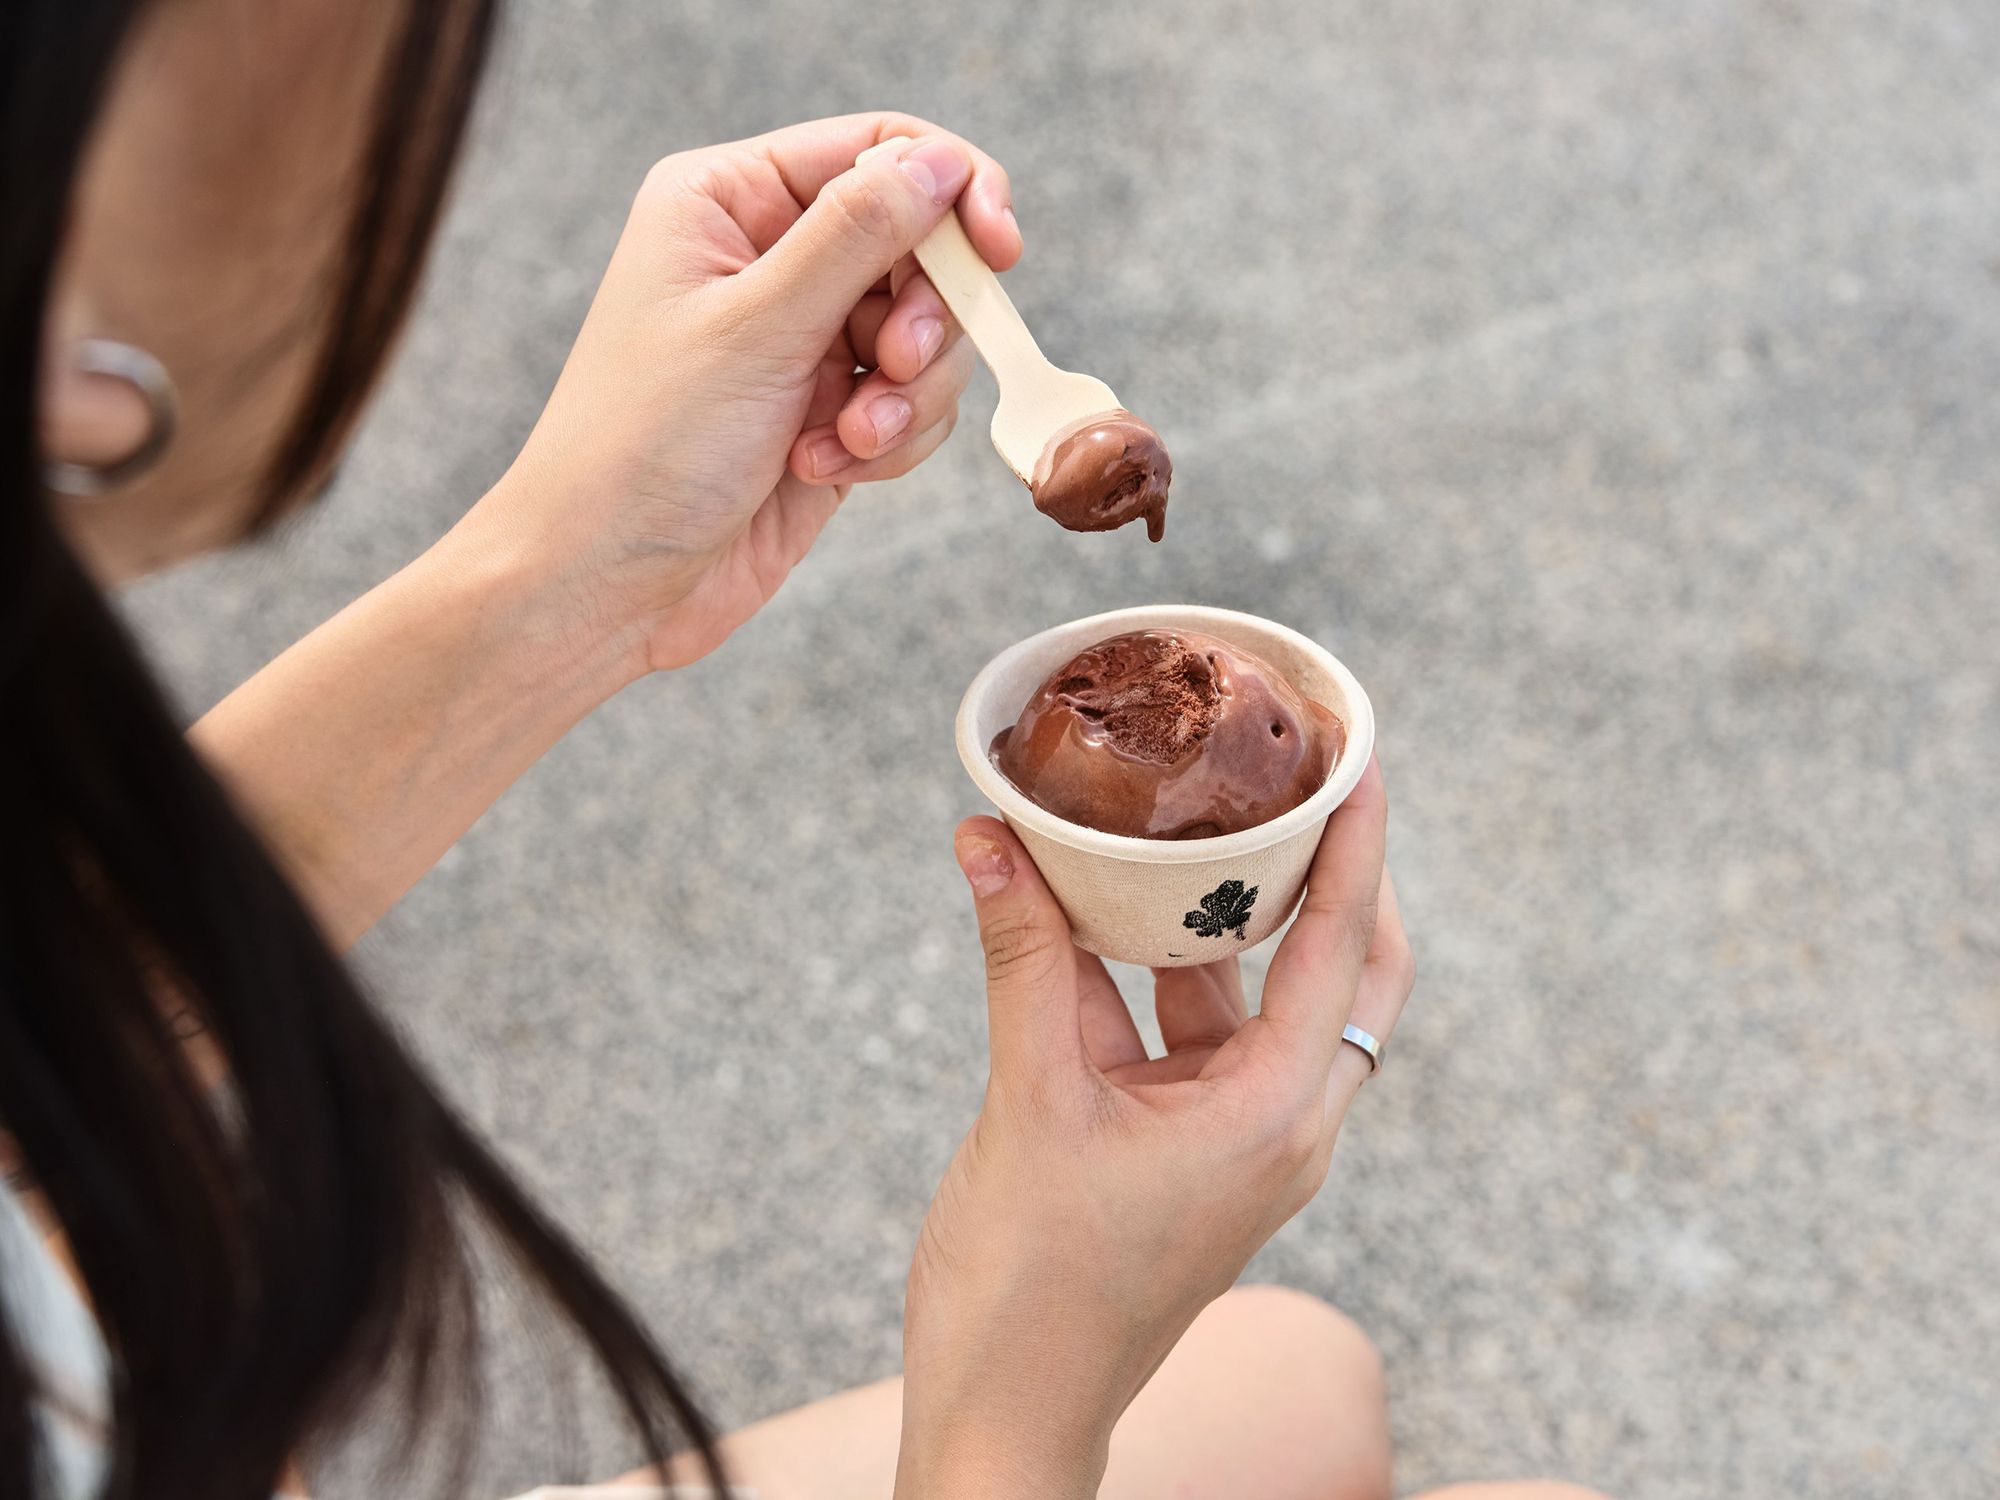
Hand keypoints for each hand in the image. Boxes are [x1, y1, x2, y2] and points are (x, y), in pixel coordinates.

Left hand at [470, 113, 1019, 671]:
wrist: (608, 583)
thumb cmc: (644, 446)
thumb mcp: (756, 326)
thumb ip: (857, 235)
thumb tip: (941, 163)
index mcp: (731, 202)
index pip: (878, 150)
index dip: (953, 189)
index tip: (996, 253)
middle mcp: (771, 259)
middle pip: (921, 248)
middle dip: (925, 321)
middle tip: (893, 368)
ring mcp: (803, 341)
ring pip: (929, 337)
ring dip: (906, 396)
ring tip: (846, 442)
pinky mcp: (830, 416)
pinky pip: (912, 406)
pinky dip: (889, 441)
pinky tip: (825, 469)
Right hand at [895, 758, 1413, 1498]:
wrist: (1005, 1413)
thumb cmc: (1032, 1292)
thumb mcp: (1028, 1104)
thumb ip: (1022, 963)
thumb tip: (993, 838)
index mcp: (1273, 1118)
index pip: (1345, 951)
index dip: (1359, 844)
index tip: (1363, 753)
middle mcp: (1274, 1124)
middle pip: (1336, 973)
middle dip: (1323, 878)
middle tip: (1297, 783)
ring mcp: (1228, 1138)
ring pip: (1243, 997)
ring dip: (1207, 920)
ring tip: (1172, 825)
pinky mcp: (1176, 1147)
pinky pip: (1175, 1035)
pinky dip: (1139, 974)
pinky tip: (1088, 913)